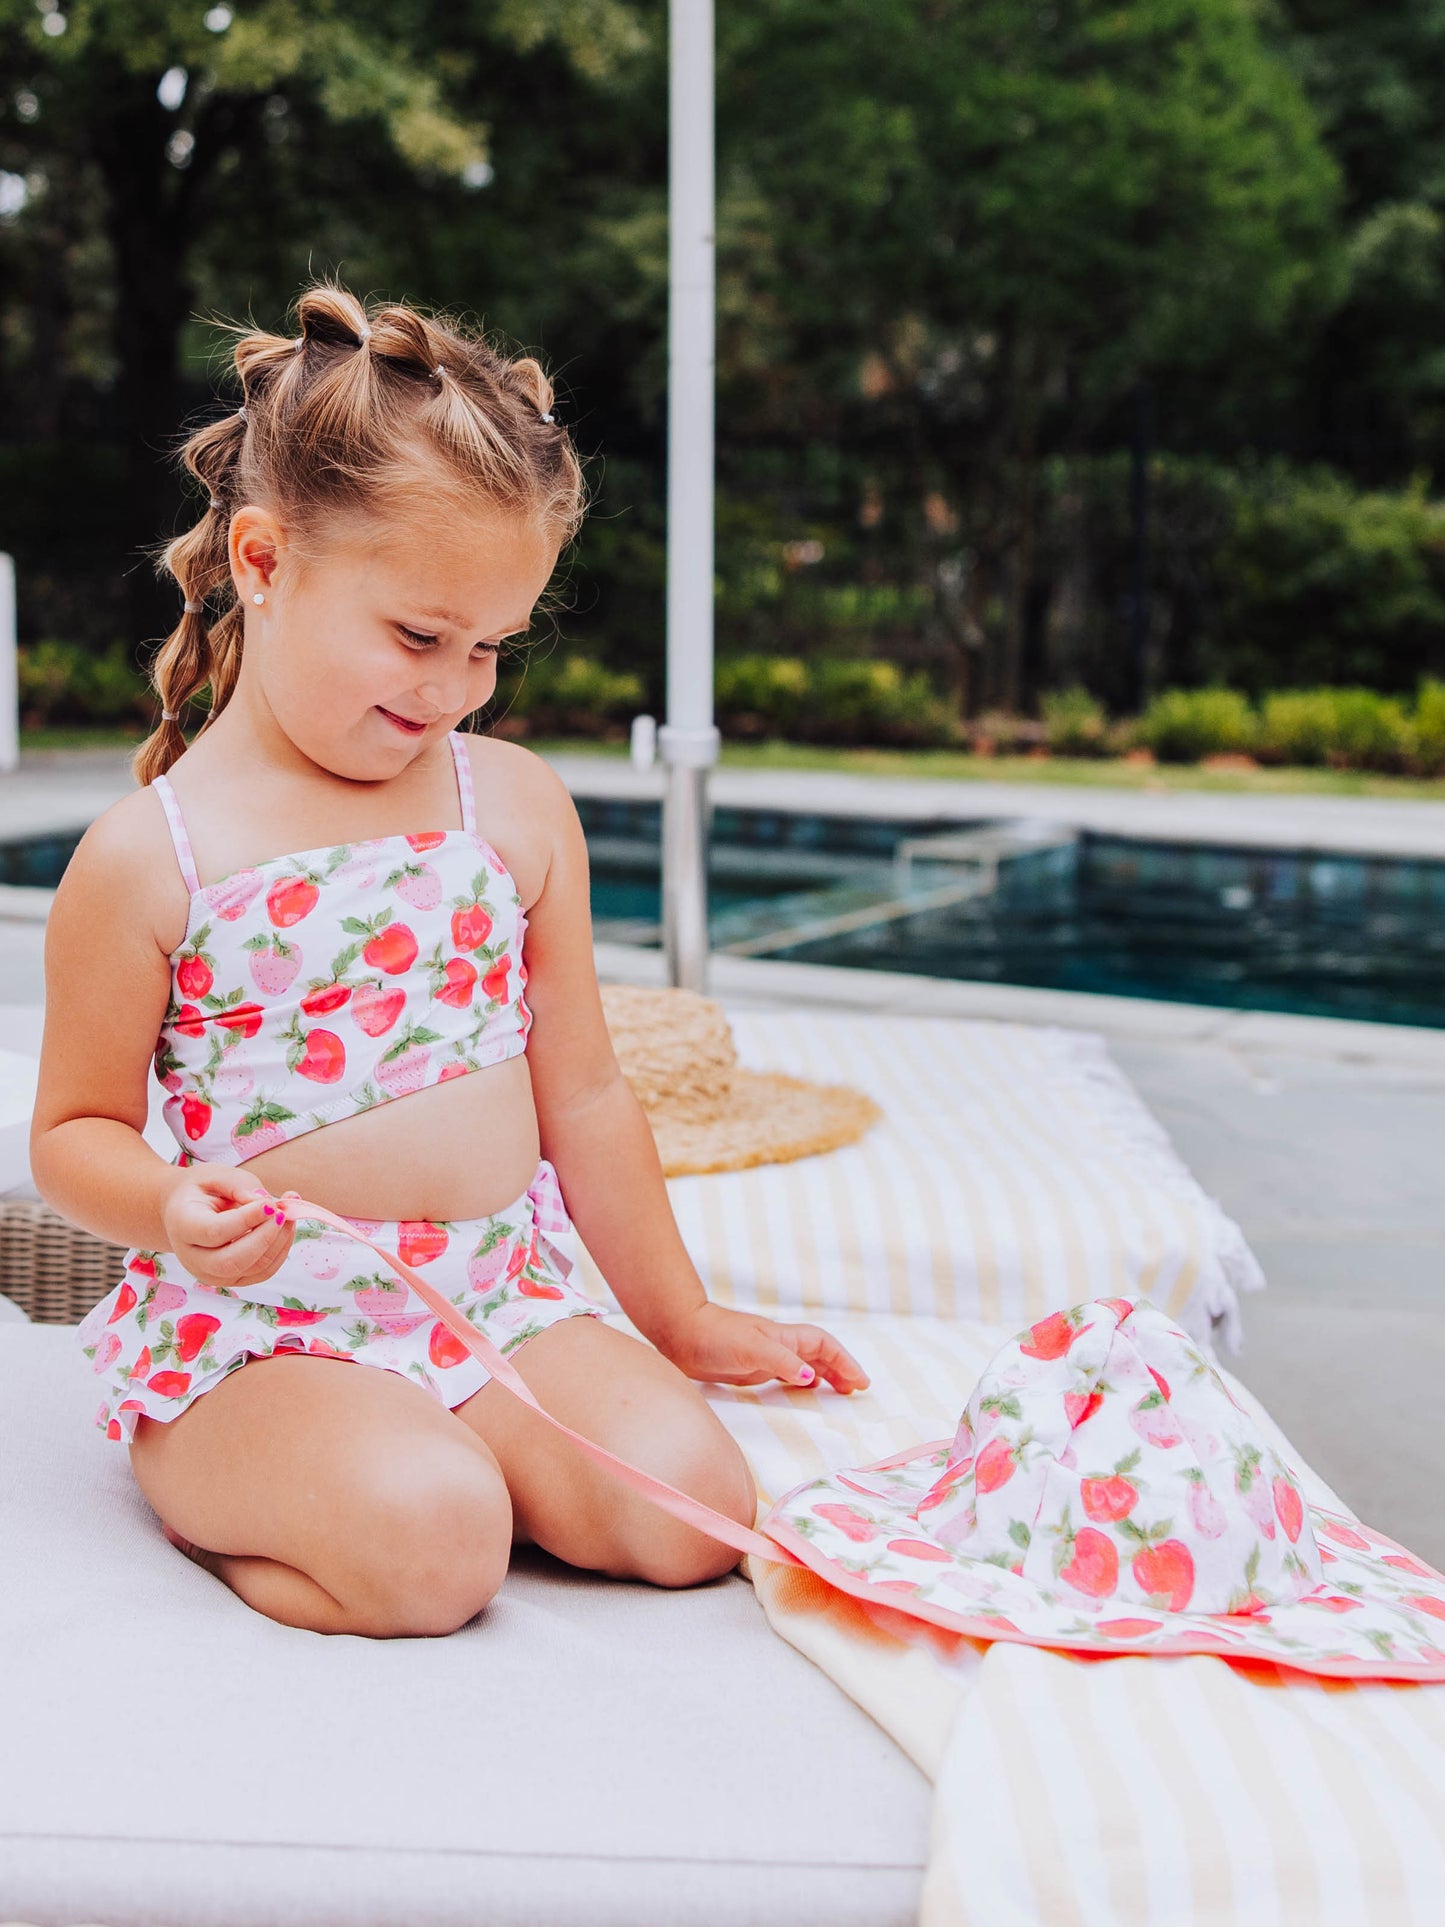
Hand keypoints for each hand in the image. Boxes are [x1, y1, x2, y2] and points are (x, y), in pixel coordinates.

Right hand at [160, 1165, 298, 1292]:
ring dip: (279, 1241)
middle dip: (265, 1237)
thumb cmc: (201, 1190)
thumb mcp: (214, 1175)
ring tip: (288, 1213)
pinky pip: (263, 1272)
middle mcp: (192, 1257)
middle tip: (283, 1212)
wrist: (184, 1210)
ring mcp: (210, 1273)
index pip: (214, 1232)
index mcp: (182, 1225)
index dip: (246, 1220)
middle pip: (231, 1261)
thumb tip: (268, 1204)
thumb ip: (239, 1185)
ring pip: (252, 1269)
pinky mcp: (231, 1279)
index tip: (270, 1203)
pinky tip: (285, 1227)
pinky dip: (280, 1250)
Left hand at [653, 1302, 870, 1394]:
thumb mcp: (750, 1349)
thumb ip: (781, 1362)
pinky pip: (787, 1373)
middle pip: (820, 1354)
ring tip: (840, 1391)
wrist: (680, 1332)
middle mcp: (779, 1344)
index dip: (845, 1362)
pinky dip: (802, 1380)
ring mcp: (766, 1355)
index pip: (824, 1346)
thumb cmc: (715, 1337)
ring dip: (826, 1374)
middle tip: (858, 1389)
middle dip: (841, 1368)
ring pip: (806, 1363)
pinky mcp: (752, 1366)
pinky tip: (803, 1388)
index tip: (861, 1382)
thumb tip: (811, 1376)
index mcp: (783, 1337)